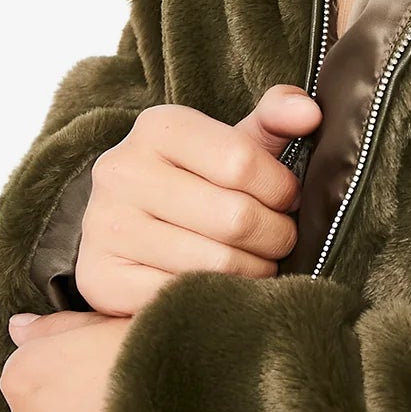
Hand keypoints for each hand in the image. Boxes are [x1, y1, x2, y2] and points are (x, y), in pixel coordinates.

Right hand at [74, 84, 321, 316]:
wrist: (125, 231)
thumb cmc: (195, 183)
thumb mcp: (232, 144)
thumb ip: (275, 120)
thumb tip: (310, 113)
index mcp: (158, 127)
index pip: (243, 161)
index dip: (280, 189)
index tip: (286, 200)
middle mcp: (122, 171)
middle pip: (235, 217)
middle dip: (275, 235)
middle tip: (278, 240)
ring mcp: (106, 225)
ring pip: (215, 263)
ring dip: (253, 270)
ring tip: (256, 263)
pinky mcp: (100, 277)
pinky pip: (182, 298)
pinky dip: (215, 299)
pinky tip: (221, 288)